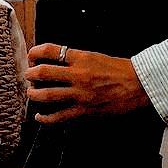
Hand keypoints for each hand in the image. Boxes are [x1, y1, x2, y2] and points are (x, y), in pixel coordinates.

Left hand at [25, 42, 150, 123]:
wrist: (139, 85)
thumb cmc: (120, 69)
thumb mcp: (96, 56)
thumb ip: (76, 59)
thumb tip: (56, 60)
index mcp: (81, 57)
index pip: (50, 50)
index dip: (35, 52)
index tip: (32, 57)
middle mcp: (78, 74)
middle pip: (43, 72)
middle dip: (30, 74)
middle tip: (28, 76)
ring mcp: (80, 94)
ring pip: (46, 95)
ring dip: (34, 94)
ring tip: (31, 93)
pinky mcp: (84, 110)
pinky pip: (59, 116)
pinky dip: (46, 118)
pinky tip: (41, 116)